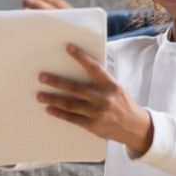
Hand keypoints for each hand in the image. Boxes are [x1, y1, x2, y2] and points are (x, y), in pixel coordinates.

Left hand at [35, 44, 153, 153]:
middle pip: (76, 88)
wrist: (135, 127)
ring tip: (40, 95)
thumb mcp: (116, 89)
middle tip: (42, 77)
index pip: (94, 68)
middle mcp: (104, 98)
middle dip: (57, 82)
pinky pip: (72, 118)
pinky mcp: (93, 125)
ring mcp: (97, 113)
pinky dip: (60, 113)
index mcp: (111, 85)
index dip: (81, 57)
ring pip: (70, 104)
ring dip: (53, 99)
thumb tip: (80, 69)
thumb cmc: (123, 104)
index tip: (69, 48)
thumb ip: (100, 82)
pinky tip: (49, 109)